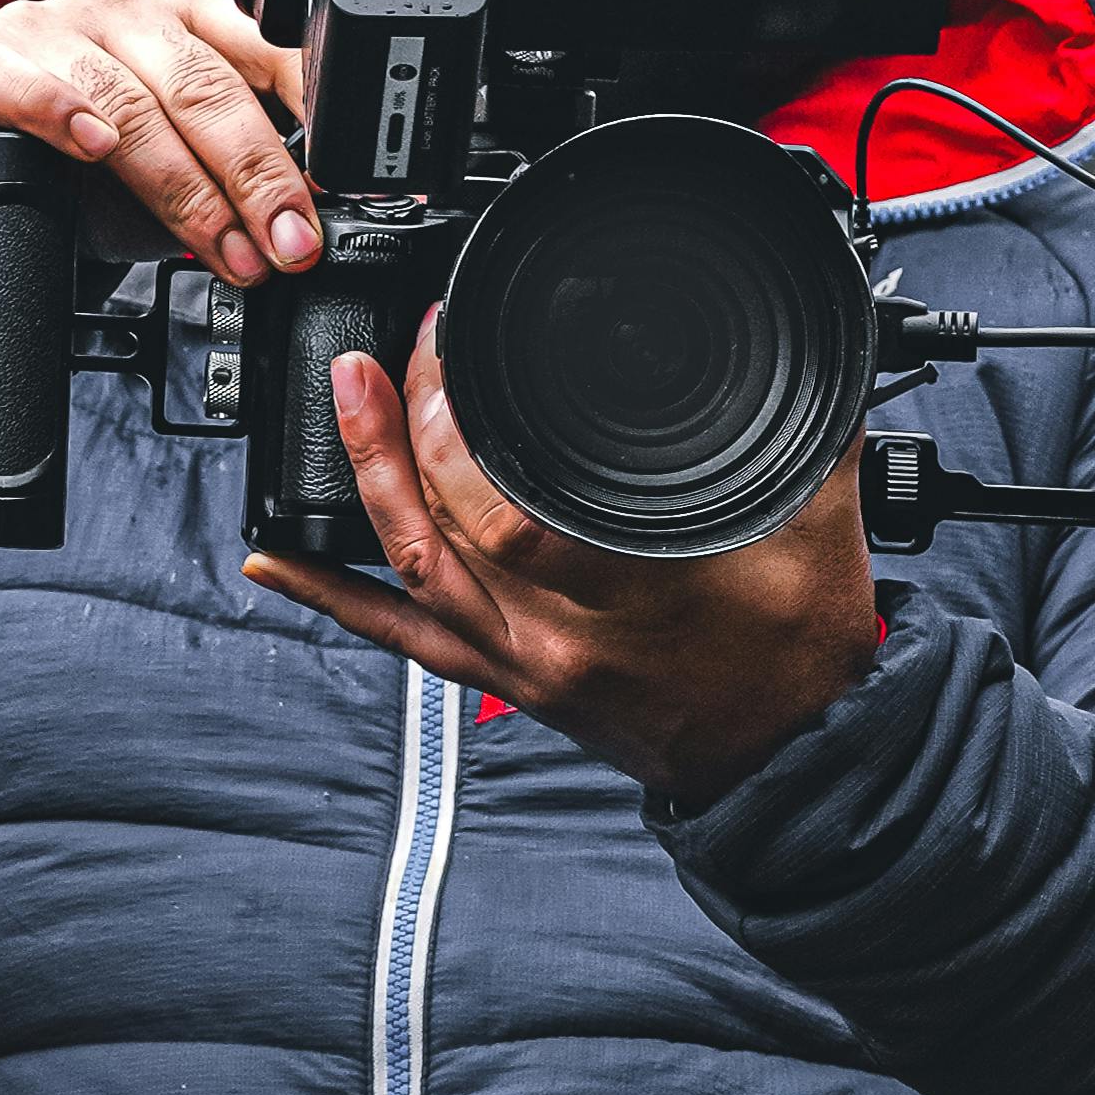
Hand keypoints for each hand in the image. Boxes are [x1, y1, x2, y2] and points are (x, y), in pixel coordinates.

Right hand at [0, 0, 320, 286]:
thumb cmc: (84, 167)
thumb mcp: (179, 167)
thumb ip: (236, 178)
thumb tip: (304, 228)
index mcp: (189, 18)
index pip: (268, 47)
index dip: (310, 116)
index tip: (339, 184)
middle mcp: (125, 10)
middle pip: (205, 88)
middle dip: (257, 177)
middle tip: (289, 244)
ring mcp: (52, 28)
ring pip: (130, 102)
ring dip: (184, 188)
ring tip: (222, 248)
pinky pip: (26, 82)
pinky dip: (62, 113)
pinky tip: (94, 147)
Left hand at [241, 315, 881, 808]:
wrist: (795, 762)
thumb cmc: (806, 652)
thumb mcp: (820, 515)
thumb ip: (797, 421)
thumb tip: (793, 333)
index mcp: (634, 590)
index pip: (511, 505)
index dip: (458, 421)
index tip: (452, 343)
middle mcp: (562, 636)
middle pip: (447, 528)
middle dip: (406, 427)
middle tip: (396, 351)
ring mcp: (524, 663)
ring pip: (413, 571)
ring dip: (366, 478)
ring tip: (342, 396)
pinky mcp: (508, 681)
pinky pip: (403, 636)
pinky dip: (332, 594)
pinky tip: (274, 558)